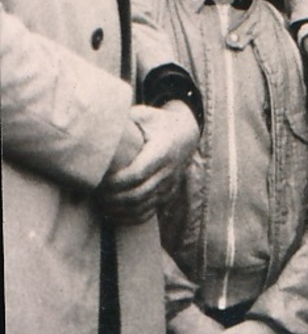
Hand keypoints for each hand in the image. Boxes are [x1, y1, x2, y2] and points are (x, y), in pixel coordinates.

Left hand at [100, 102, 197, 222]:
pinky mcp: (166, 195)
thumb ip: (125, 119)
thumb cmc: (159, 124)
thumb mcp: (146, 115)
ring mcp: (168, 186)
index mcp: (162, 151)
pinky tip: (113, 214)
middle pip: (137, 194)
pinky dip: (129, 218)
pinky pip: (148, 213)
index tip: (98, 180)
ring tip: (100, 202)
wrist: (187, 135)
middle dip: (112, 197)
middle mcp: (168, 171)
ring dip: (118, 208)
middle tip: (93, 193)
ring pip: (142, 206)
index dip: (115, 181)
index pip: (137, 173)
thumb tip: (96, 119)